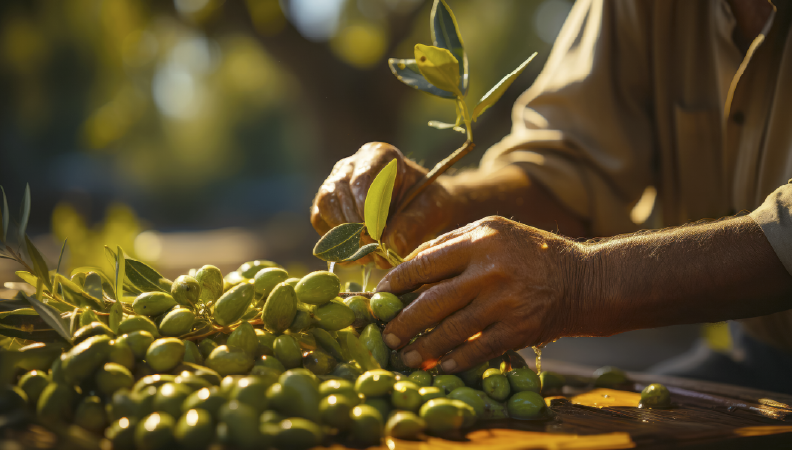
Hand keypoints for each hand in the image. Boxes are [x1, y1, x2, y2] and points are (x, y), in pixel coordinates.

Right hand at [311, 142, 455, 266]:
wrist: (421, 209)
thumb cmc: (427, 203)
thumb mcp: (431, 210)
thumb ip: (413, 225)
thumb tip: (391, 245)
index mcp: (379, 155)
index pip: (362, 180)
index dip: (367, 211)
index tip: (378, 235)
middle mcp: (351, 165)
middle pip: (338, 192)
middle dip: (354, 227)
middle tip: (372, 250)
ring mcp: (336, 183)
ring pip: (325, 206)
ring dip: (342, 235)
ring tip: (365, 255)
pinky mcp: (327, 205)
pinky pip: (320, 221)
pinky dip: (335, 242)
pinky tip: (355, 256)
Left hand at [376, 216, 593, 372]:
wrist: (584, 279)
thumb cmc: (530, 253)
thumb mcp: (493, 232)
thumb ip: (452, 244)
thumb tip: (408, 265)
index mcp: (479, 240)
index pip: (424, 263)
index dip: (396, 284)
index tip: (378, 299)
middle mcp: (490, 270)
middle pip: (432, 301)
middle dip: (403, 323)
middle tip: (385, 336)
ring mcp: (505, 301)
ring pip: (452, 330)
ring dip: (424, 347)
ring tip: (406, 356)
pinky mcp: (519, 329)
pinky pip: (479, 349)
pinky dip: (457, 360)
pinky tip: (441, 366)